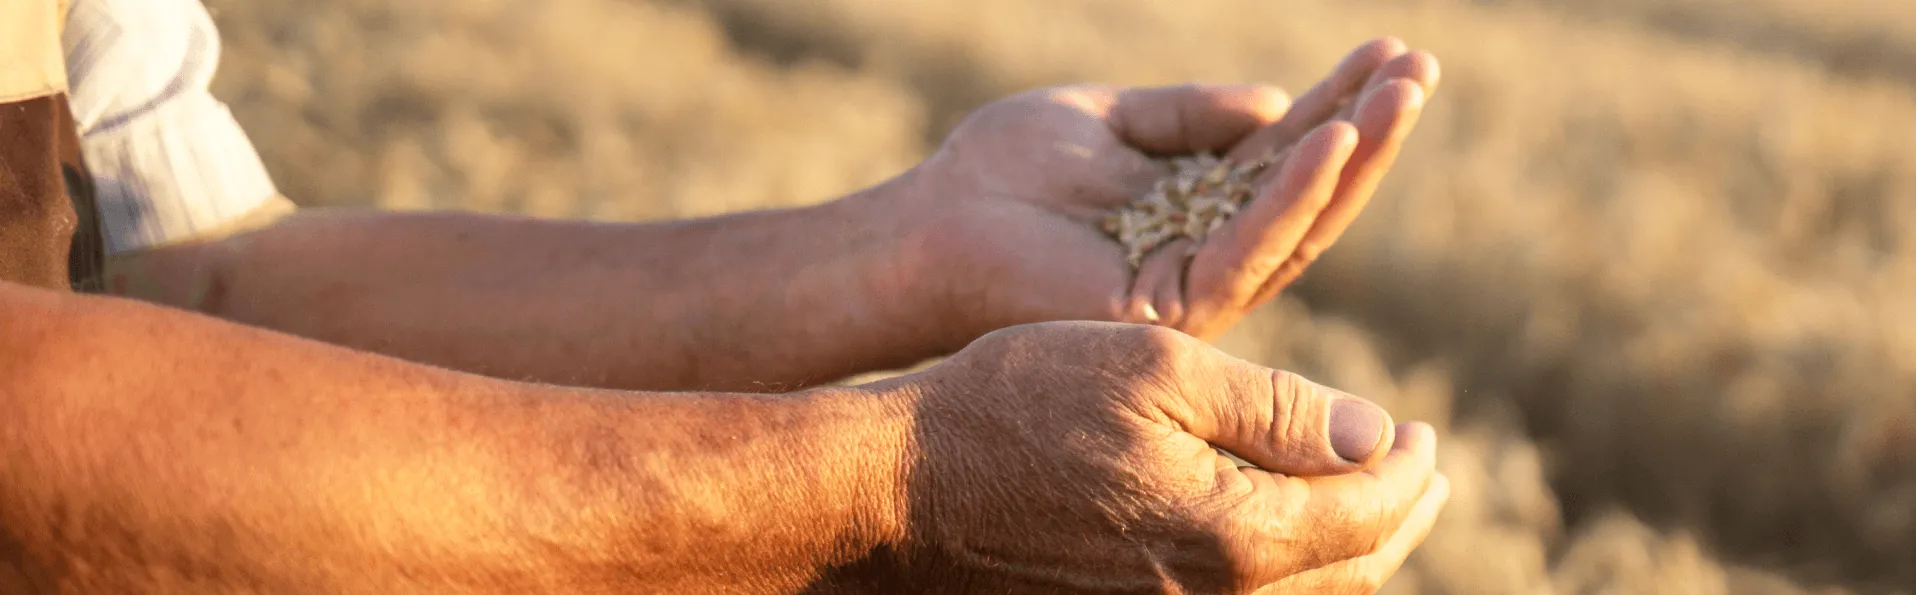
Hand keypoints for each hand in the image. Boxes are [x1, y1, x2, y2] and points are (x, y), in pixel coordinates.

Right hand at [858, 322, 1448, 592]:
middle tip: (1421, 468)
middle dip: (1397, 518)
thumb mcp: (1154, 371)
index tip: (1424, 430)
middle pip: (1349, 574)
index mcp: (1233, 537)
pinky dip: (1286, 578)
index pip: (1367, 515)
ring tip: (1367, 505)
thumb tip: (1375, 435)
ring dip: (1350, 553)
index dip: (1408, 469)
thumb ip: (1276, 408)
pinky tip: (1278, 540)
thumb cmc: (1016, 407)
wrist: (899, 492)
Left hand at [901, 39, 1439, 339]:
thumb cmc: (1002, 173)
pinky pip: (1248, 247)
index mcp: (1196, 208)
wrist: (928, 226)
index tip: (1389, 52)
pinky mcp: (1171, 307)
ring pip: (1298, 224)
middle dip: (1370, 131)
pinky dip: (1292, 194)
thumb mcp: (1108, 119)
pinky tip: (1330, 140)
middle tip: (1422, 68)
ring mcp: (1195, 286)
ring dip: (1354, 156)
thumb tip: (1277, 103)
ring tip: (1400, 94)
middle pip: (1311, 194)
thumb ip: (1188, 113)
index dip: (1340, 104)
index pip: (1286, 156)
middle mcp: (1208, 252)